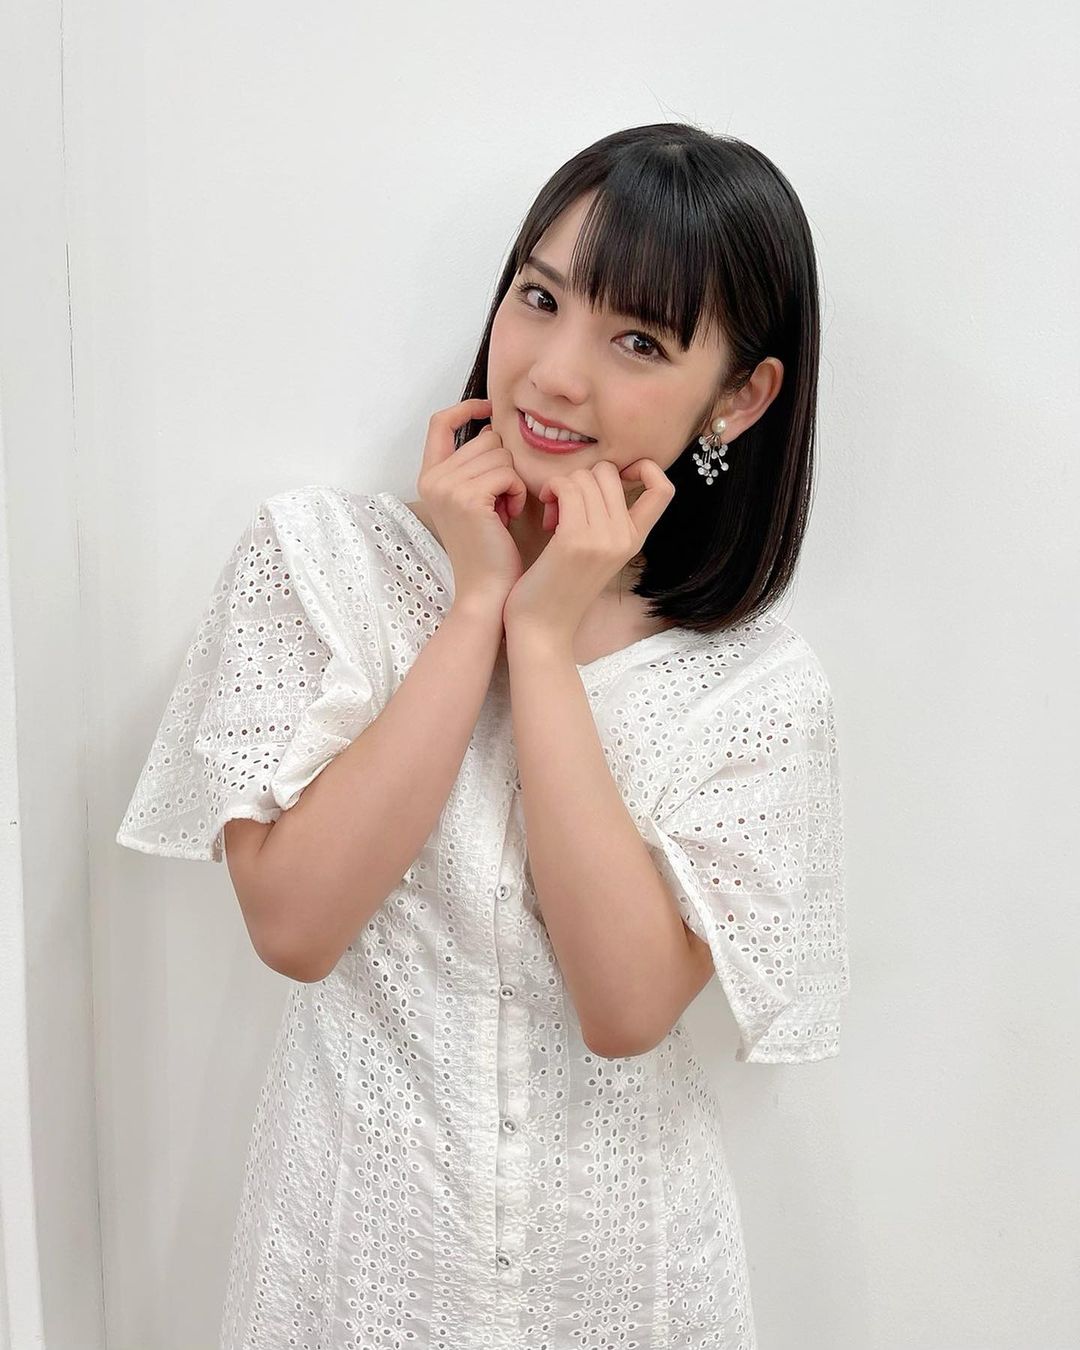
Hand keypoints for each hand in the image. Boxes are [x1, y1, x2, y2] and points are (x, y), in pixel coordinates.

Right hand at [416, 398, 528, 609]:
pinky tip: (511, 516)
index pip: (440, 422)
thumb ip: (475, 466)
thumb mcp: (477, 500)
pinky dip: (519, 492)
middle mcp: (432, 479)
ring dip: (514, 481)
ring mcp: (446, 487)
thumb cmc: (491, 549)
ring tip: (506, 511)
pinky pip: (507, 473)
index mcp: (429, 477)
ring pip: (500, 455)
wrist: (487, 591)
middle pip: (485, 438)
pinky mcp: (467, 498)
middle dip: (504, 465)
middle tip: (502, 502)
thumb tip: (492, 428)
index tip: (488, 409)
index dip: (465, 409)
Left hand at [501, 459, 674, 644]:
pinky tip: (546, 515)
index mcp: (634, 540)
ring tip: (552, 515)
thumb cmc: (560, 586)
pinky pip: (566, 488)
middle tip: (565, 506)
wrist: (542, 628)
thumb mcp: (596, 553)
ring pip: (584, 477)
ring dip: (560, 487)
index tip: (615, 476)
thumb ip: (608, 520)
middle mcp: (624, 538)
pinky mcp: (575, 540)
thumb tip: (603, 477)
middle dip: (581, 478)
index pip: (664, 489)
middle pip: (609, 472)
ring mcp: (602, 539)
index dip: (646, 468)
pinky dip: (551, 491)